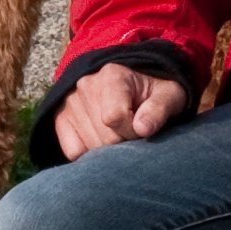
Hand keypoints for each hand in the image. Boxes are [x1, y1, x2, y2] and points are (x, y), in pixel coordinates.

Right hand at [55, 65, 189, 157]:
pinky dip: (89, 154)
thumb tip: (142, 128)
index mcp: (112, 75)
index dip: (132, 131)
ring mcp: (70, 102)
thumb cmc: (155, 95)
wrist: (134, 88)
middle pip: (103, 136)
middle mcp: (86, 85)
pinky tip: (102, 142)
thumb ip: (159, 109)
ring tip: (119, 134)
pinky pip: (73, 151)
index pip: (114, 117)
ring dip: (108, 150)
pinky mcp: (61, 119)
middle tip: (133, 133)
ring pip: (89, 147)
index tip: (143, 128)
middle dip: (123, 143)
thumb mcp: (169, 96)